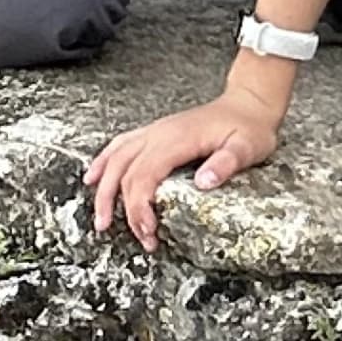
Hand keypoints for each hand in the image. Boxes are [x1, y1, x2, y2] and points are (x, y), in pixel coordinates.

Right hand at [86, 91, 284, 250]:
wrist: (248, 104)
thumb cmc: (249, 128)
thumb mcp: (247, 147)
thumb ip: (225, 164)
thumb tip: (204, 183)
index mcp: (177, 139)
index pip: (145, 174)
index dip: (139, 204)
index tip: (149, 230)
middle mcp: (159, 134)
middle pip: (124, 171)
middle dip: (122, 208)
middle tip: (137, 236)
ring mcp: (154, 131)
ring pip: (115, 159)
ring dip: (104, 190)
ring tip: (101, 219)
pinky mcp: (154, 134)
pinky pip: (120, 146)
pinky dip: (103, 163)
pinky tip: (92, 178)